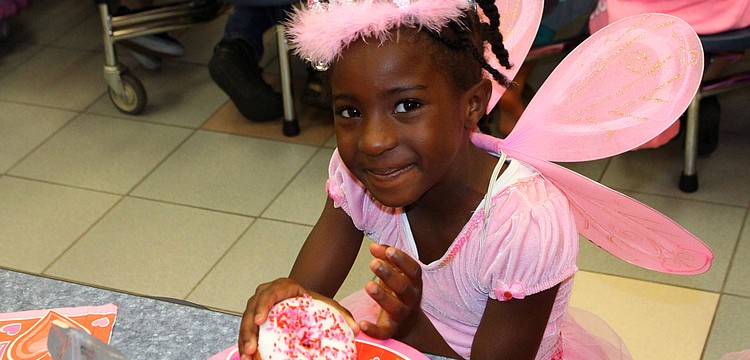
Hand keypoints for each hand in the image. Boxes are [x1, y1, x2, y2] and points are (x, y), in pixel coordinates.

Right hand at [238, 278, 358, 359]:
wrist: (303, 299)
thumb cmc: (312, 301)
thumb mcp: (327, 305)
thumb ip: (342, 315)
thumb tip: (357, 330)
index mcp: (282, 287)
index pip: (269, 294)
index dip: (262, 307)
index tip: (259, 321)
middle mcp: (264, 294)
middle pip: (251, 310)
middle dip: (248, 331)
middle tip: (251, 349)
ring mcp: (256, 306)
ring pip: (245, 323)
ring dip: (244, 341)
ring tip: (247, 358)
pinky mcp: (252, 319)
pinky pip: (246, 331)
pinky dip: (245, 345)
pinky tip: (248, 359)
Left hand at [359, 244, 422, 339]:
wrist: (409, 323)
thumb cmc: (398, 291)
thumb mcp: (396, 273)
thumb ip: (386, 258)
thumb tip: (373, 246)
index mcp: (414, 282)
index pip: (413, 270)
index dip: (402, 260)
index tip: (388, 250)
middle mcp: (411, 298)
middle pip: (404, 287)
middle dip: (390, 274)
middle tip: (373, 263)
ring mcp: (402, 315)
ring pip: (395, 307)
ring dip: (382, 297)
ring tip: (369, 285)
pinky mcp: (391, 330)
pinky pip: (384, 332)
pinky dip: (373, 330)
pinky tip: (361, 324)